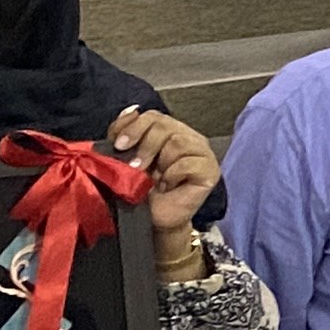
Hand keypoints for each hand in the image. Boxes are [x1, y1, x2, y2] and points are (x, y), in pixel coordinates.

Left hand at [106, 106, 218, 279]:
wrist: (151, 219)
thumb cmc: (139, 190)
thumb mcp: (123, 158)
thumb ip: (124, 132)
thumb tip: (132, 110)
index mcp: (167, 132)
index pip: (153, 116)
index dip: (134, 127)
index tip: (119, 145)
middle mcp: (187, 138)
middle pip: (165, 125)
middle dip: (145, 147)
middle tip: (136, 168)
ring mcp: (201, 153)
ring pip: (178, 142)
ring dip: (161, 163)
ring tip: (156, 179)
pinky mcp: (210, 171)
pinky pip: (189, 163)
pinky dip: (173, 175)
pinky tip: (170, 185)